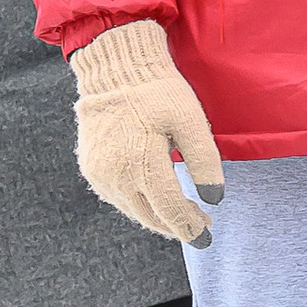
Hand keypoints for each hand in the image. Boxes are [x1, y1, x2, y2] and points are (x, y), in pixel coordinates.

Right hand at [71, 20, 223, 245]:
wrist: (115, 70)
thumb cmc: (158, 93)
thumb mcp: (191, 121)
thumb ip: (204, 161)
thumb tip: (215, 200)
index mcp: (141, 161)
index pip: (169, 208)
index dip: (190, 227)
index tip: (207, 236)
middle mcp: (115, 173)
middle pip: (151, 215)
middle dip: (178, 224)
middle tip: (203, 222)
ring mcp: (100, 173)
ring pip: (134, 210)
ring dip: (160, 217)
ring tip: (186, 213)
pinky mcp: (91, 169)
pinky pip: (119, 198)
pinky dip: (141, 204)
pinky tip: (158, 199)